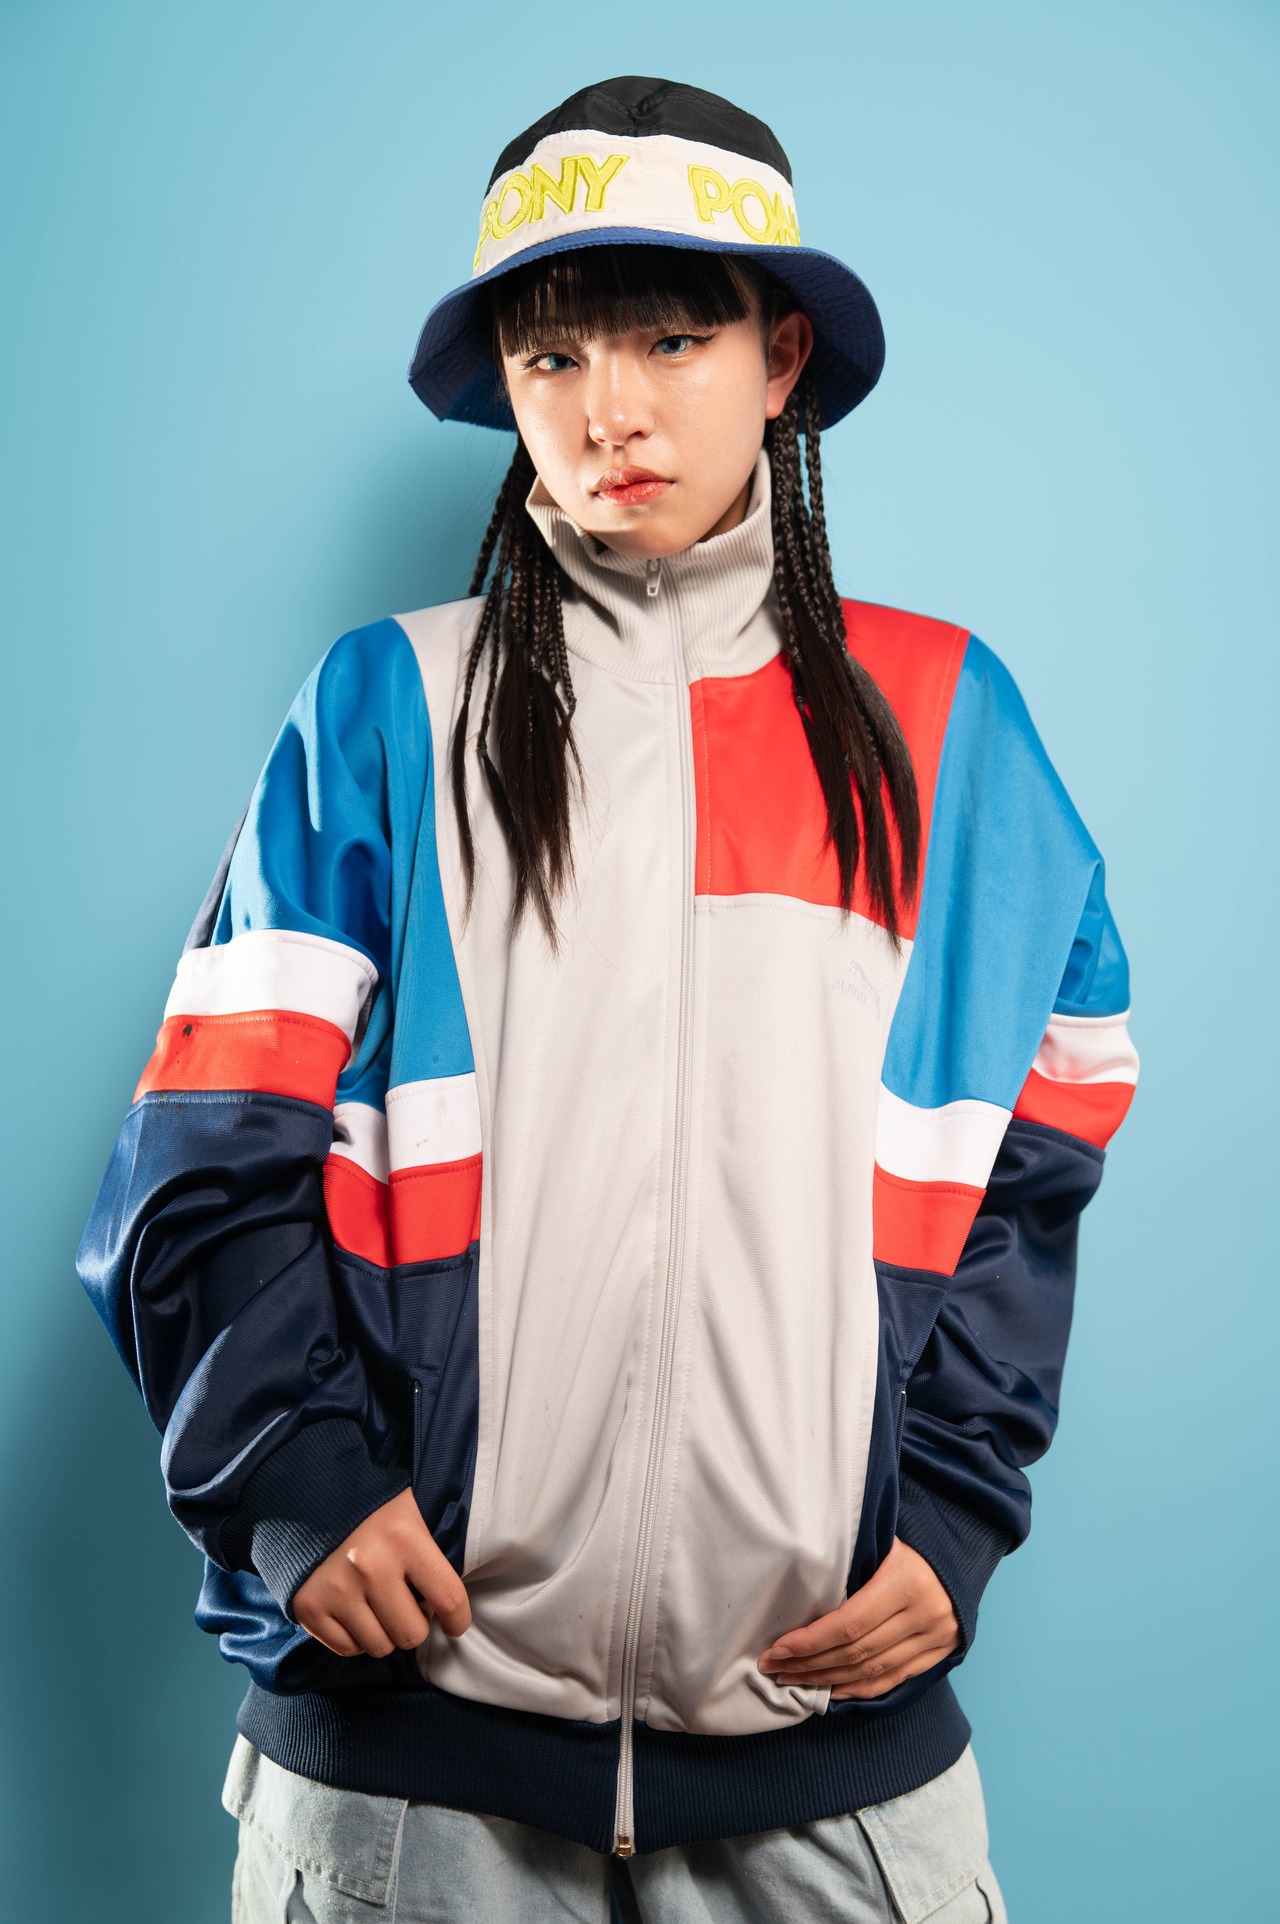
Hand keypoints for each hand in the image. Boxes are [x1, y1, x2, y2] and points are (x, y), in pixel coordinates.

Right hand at [292, 1488, 470, 1657]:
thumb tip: (467, 1587)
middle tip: (408, 1603)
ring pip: (379, 1646)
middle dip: (415, 1623)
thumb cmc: (372, 1507)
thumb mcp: (411, 1510)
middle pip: (411, 1634)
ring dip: (384, 1631)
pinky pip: (347, 1649)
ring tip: (379, 1603)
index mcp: (404, 1537)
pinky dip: (355, 1636)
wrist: (308, 1495)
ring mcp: (336, 1589)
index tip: (455, 1623)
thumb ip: (436, 1545)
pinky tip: (355, 1609)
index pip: (449, 1599)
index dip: (458, 1619)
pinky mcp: (309, 1607)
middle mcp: (369, 1566)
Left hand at [757, 1537, 959, 1699]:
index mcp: (906, 1582)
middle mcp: (925, 1615)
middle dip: (809, 1663)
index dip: (810, 1642)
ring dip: (827, 1680)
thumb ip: (851, 1562)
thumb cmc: (909, 1540)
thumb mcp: (882, 1540)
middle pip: (856, 1652)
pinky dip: (860, 1689)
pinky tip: (830, 1691)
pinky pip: (894, 1679)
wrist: (961, 1551)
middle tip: (772, 1668)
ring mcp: (936, 1639)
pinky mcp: (940, 1654)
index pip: (849, 1624)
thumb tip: (800, 1586)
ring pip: (872, 1670)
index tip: (776, 1649)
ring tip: (792, 1680)